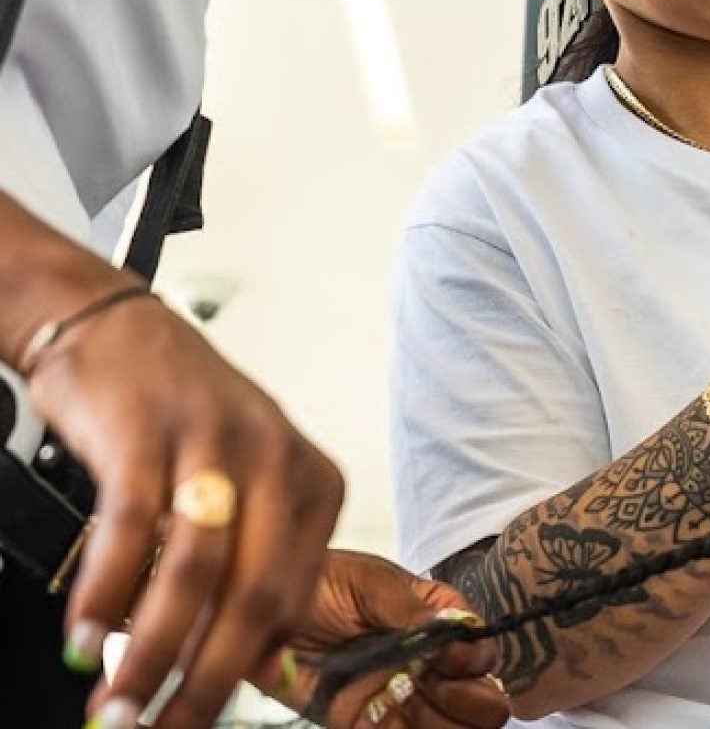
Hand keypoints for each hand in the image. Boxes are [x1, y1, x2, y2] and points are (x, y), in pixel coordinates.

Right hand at [17, 269, 343, 728]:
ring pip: (196, 572)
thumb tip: (248, 664)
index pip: (293, 597)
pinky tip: (86, 636)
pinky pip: (132, 529)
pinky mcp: (150, 432)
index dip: (248, 669)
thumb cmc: (177, 419)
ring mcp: (216, 443)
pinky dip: (106, 593)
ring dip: (151, 651)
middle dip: (205, 680)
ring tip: (116, 706)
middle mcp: (276, 460)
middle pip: (254, 595)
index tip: (206, 713)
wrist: (110, 329)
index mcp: (311, 482)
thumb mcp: (237, 485)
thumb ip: (248, 566)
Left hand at [254, 550, 508, 728]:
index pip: (480, 649)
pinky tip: (384, 716)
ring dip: (441, 722)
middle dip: (471, 700)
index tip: (450, 658)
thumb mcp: (368, 582)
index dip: (475, 660)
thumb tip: (450, 634)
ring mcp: (398, 694)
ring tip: (407, 701)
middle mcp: (427, 662)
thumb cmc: (320, 581)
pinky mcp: (362, 721)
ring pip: (446, 726)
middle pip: (478, 695)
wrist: (260, 611)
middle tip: (436, 687)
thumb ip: (409, 608)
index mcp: (438, 620)